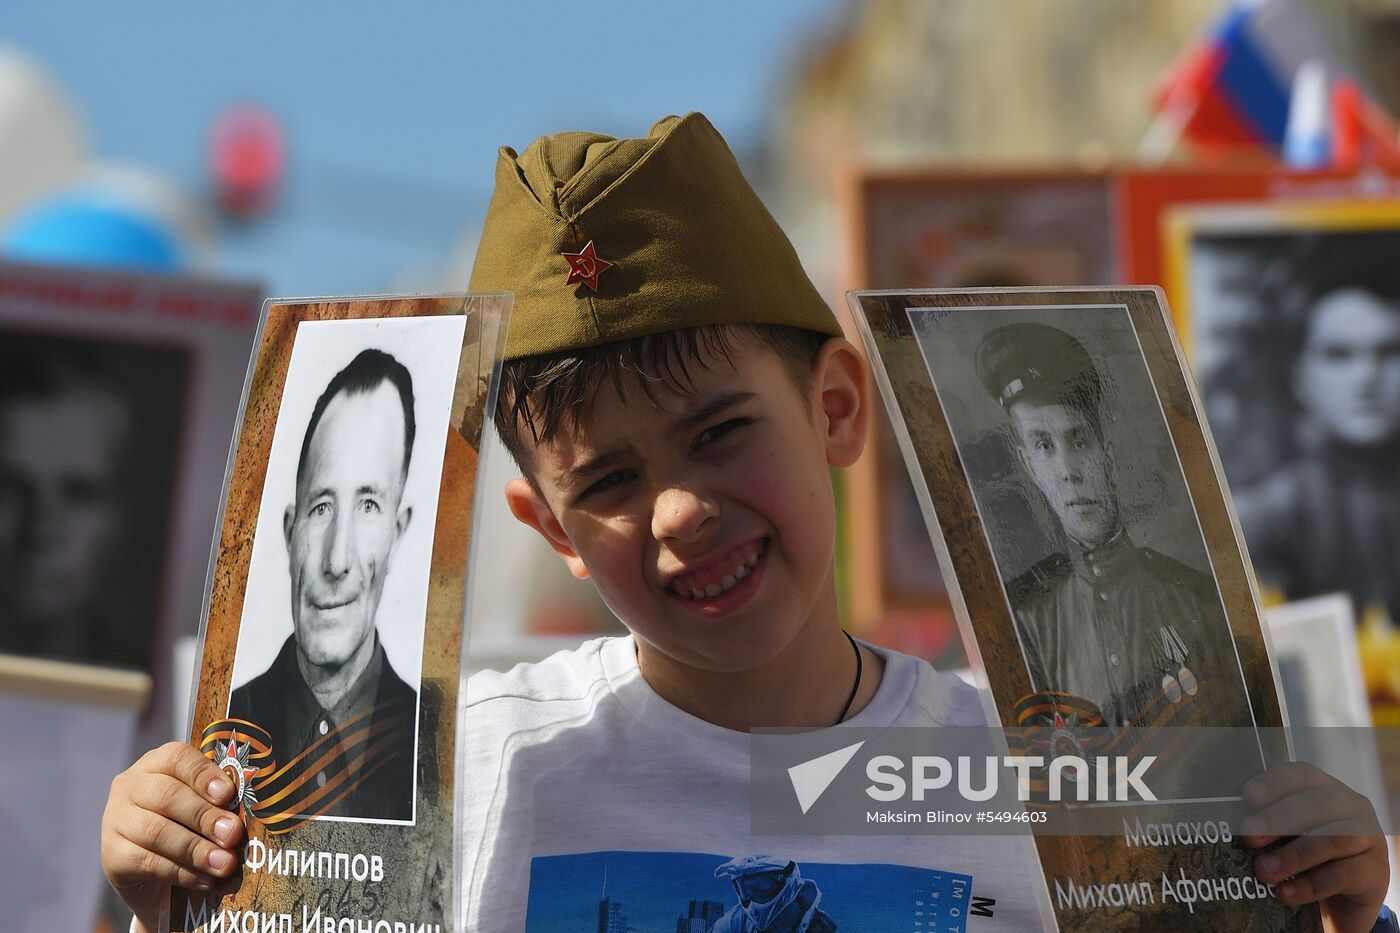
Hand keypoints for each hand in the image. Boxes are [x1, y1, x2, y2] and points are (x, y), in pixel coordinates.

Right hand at [101, 742, 245, 931]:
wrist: (155, 873)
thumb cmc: (187, 826)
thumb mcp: (201, 806)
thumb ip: (218, 804)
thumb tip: (242, 820)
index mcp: (156, 763)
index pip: (177, 758)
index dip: (203, 775)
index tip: (228, 794)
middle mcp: (129, 786)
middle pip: (168, 796)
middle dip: (205, 817)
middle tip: (233, 834)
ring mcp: (115, 819)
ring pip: (157, 832)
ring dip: (196, 849)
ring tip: (225, 863)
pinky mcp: (111, 855)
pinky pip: (148, 862)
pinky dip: (181, 872)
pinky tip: (205, 880)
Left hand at [1239, 761, 1388, 932]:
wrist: (1342, 899)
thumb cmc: (1305, 857)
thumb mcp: (1286, 836)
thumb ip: (1266, 823)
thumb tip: (1225, 821)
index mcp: (1325, 789)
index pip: (1302, 774)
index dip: (1275, 782)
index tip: (1247, 796)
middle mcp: (1351, 806)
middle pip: (1316, 804)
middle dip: (1278, 819)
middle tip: (1248, 835)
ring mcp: (1368, 837)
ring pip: (1333, 838)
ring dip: (1294, 855)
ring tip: (1263, 871)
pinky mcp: (1377, 871)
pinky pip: (1343, 874)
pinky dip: (1310, 885)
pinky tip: (1284, 894)